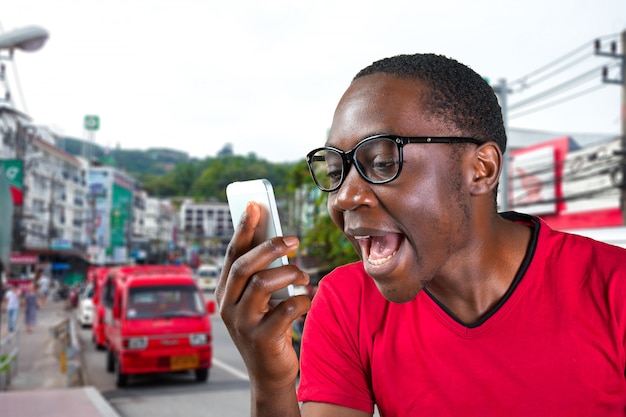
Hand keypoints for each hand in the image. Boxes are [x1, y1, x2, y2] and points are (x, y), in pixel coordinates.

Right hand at [216, 201, 310, 389]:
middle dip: (270, 247)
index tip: (255, 205)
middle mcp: (226, 306)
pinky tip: (306, 301)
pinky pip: (286, 309)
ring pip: (262, 283)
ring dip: (289, 274)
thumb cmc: (268, 327)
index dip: (243, 228)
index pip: (232, 253)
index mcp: (224, 292)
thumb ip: (262, 274)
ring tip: (304, 277)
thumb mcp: (259, 300)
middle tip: (294, 239)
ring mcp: (241, 324)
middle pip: (244, 265)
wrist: (270, 374)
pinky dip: (301, 301)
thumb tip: (278, 239)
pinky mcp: (260, 339)